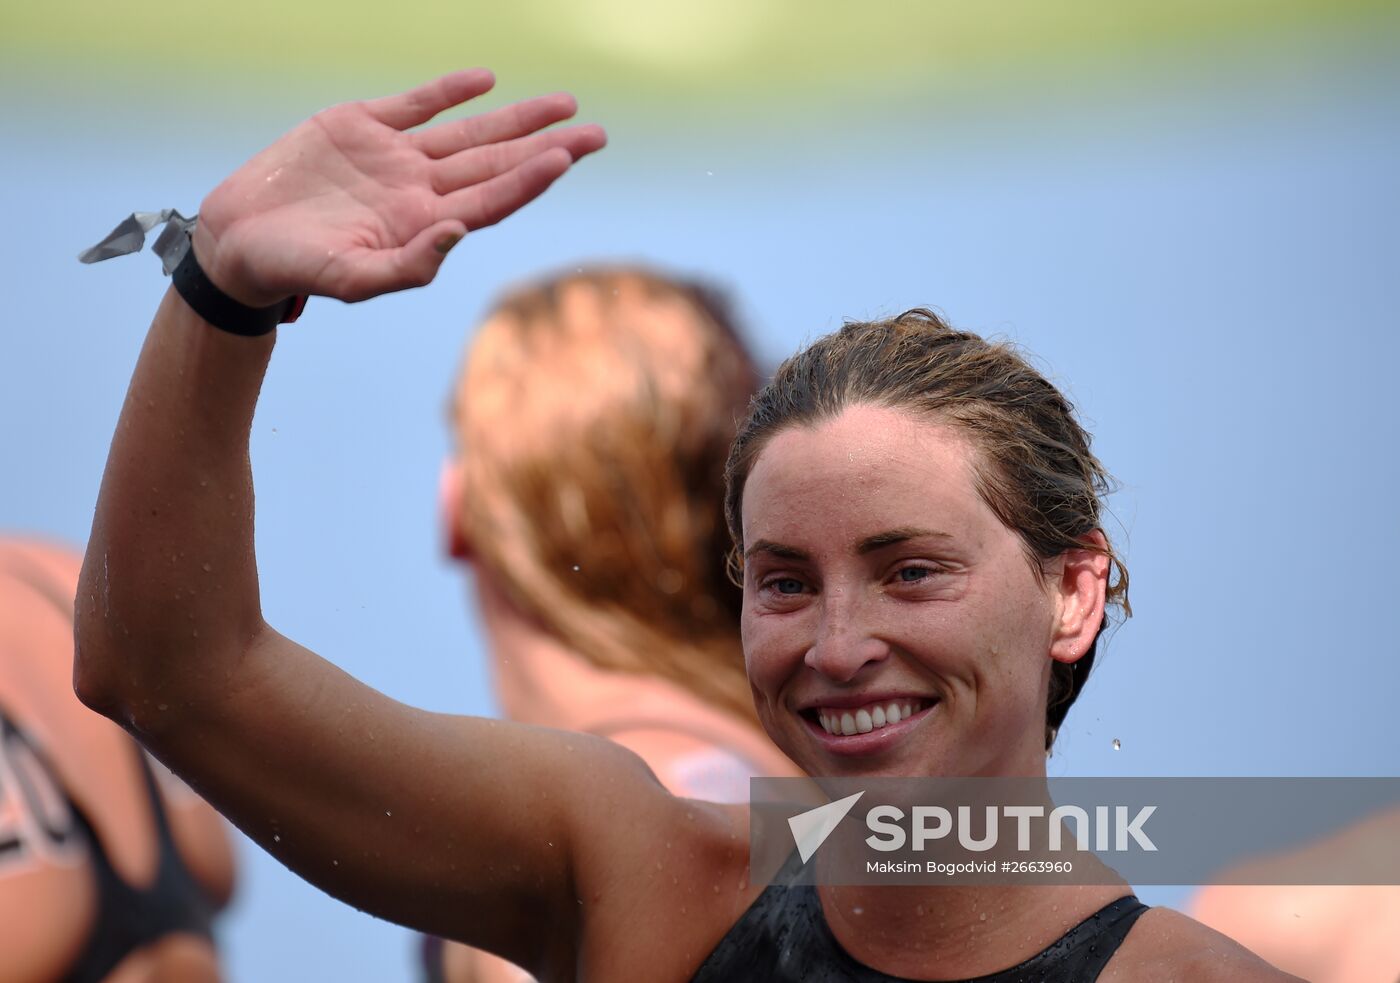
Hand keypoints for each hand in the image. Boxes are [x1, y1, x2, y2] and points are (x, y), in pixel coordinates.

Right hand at [191, 70, 604, 306]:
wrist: (238, 243)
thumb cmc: (296, 272)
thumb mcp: (352, 279)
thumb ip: (410, 265)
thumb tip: (460, 233)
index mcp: (424, 226)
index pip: (493, 200)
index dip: (531, 179)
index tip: (567, 157)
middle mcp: (419, 190)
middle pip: (497, 165)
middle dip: (547, 147)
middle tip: (596, 134)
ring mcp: (393, 157)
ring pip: (468, 133)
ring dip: (515, 119)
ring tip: (564, 105)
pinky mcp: (359, 126)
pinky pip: (416, 104)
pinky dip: (449, 91)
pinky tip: (485, 80)